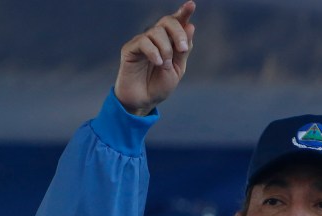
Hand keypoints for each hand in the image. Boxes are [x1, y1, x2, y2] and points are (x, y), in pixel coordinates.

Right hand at [114, 1, 195, 115]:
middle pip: (167, 22)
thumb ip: (183, 50)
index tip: (191, 4)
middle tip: (182, 49)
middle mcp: (155, 38)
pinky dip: (154, 52)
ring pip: (156, 32)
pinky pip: (144, 42)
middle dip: (178, 33)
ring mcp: (142, 42)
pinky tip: (157, 63)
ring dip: (166, 49)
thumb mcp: (177, 69)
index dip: (184, 12)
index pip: (176, 22)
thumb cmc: (159, 85)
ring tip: (164, 65)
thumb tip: (190, 26)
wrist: (144, 100)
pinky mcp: (130, 49)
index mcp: (169, 42)